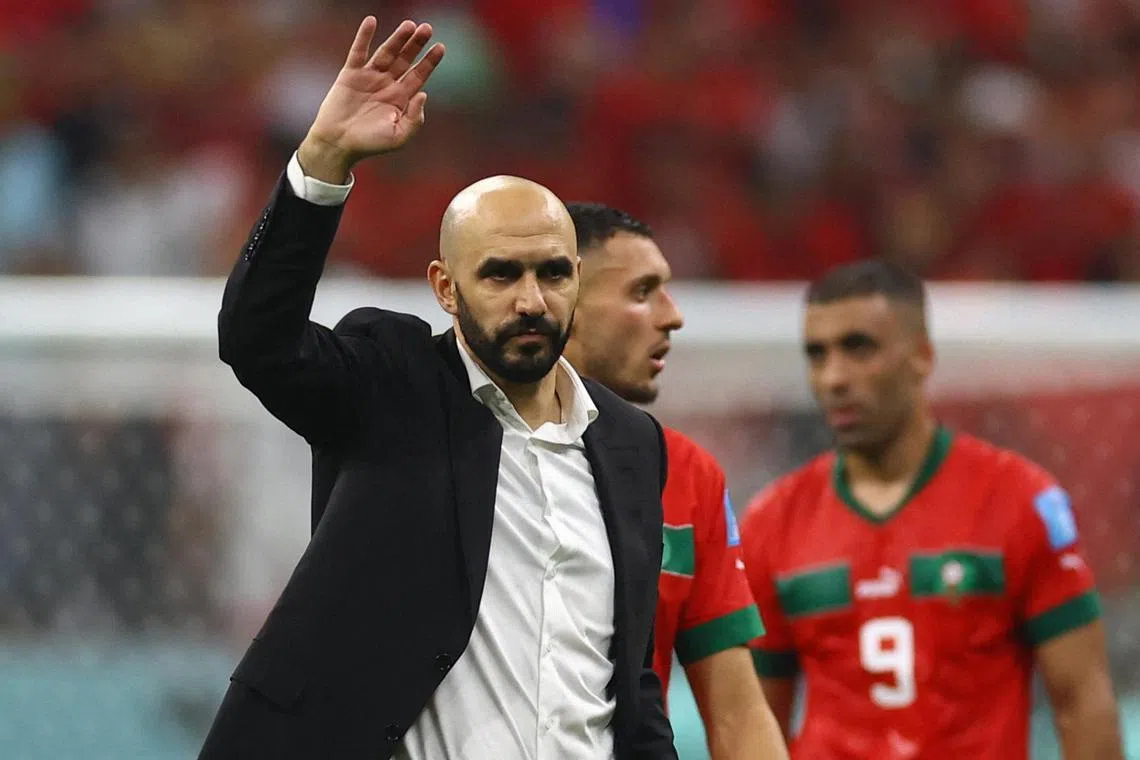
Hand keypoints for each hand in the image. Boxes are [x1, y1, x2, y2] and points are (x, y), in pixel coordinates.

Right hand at [298, 17, 444, 182]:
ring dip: (397, 38)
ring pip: (386, 52)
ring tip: (409, 25)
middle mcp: (387, 84)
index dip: (430, 61)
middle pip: (405, 59)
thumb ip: (415, 119)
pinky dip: (364, 36)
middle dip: (417, 44)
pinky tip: (371, 21)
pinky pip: (358, 51)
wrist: (338, 144)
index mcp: (401, 98)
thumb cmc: (369, 144)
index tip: (441, 47)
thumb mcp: (399, 137)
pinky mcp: (350, 74)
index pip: (419, 75)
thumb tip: (424, 94)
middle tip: (427, 28)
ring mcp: (369, 77)